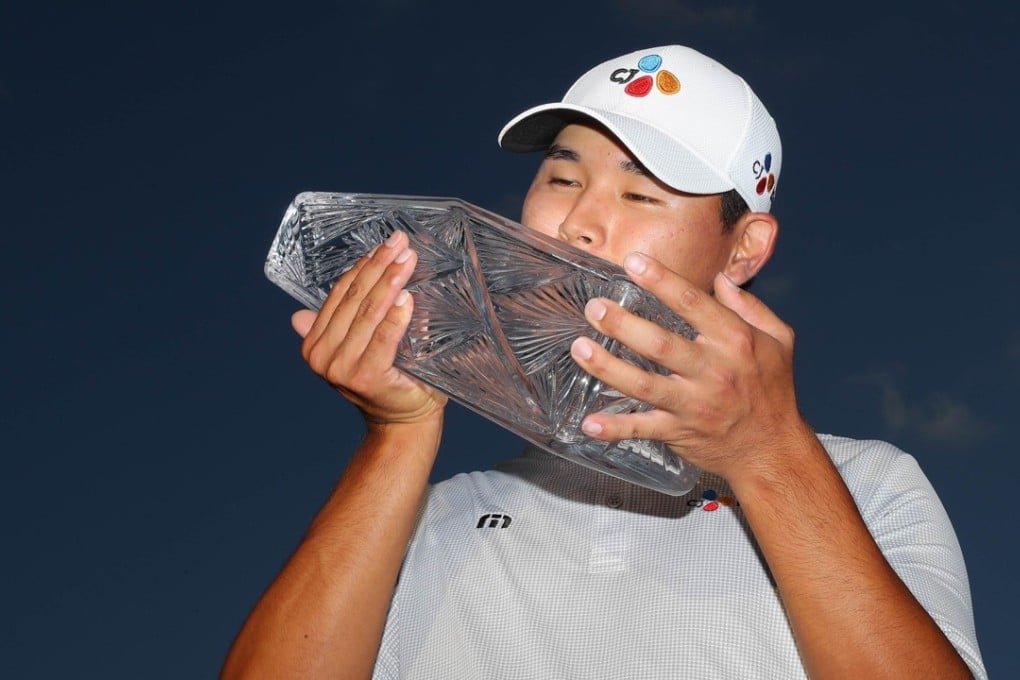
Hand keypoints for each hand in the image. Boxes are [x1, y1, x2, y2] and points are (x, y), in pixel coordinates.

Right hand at [292, 231, 447, 426]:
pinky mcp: (365, 376)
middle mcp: (321, 356)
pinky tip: (407, 296)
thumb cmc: (389, 379)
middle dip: (380, 267)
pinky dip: (396, 315)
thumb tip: (298, 315)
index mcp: (314, 344)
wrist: (403, 420)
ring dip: (390, 282)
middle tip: (401, 244)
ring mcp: (341, 368)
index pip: (340, 294)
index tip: (384, 246)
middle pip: (354, 298)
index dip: (363, 266)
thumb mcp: (359, 347)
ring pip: (368, 312)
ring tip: (408, 261)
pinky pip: (384, 337)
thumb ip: (340, 326)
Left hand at [569, 252, 811, 483]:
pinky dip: (615, 428)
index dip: (661, 280)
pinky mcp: (679, 432)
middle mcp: (712, 372)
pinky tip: (588, 423)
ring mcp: (693, 405)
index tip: (632, 262)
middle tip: (595, 308)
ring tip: (580, 349)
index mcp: (734, 342)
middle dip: (623, 325)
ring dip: (608, 367)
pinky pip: (642, 429)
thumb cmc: (773, 390)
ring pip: (644, 385)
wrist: (773, 449)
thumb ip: (749, 307)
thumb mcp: (779, 340)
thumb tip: (721, 279)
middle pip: (660, 345)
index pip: (692, 304)